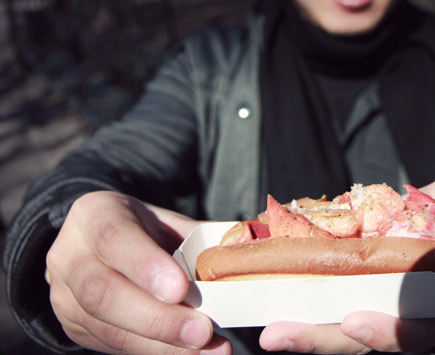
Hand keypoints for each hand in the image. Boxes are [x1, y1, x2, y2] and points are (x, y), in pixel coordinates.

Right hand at [45, 191, 230, 353]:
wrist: (100, 246)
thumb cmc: (144, 230)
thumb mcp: (166, 221)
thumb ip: (200, 237)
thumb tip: (249, 249)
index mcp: (94, 215)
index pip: (114, 239)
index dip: (146, 266)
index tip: (182, 289)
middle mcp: (69, 256)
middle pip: (103, 293)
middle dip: (157, 318)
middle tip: (203, 332)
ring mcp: (64, 296)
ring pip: (106, 327)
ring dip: (160, 345)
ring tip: (207, 350)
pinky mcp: (75, 327)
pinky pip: (112, 346)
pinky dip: (155, 352)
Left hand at [258, 177, 434, 353]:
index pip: (415, 330)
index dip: (388, 332)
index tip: (355, 322)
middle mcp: (400, 316)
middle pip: (360, 341)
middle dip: (320, 339)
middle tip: (278, 335)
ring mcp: (371, 307)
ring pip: (335, 330)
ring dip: (301, 330)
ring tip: (268, 329)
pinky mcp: (347, 292)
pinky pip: (321, 303)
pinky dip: (295, 301)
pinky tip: (267, 294)